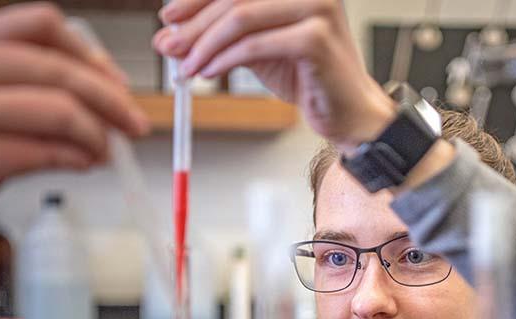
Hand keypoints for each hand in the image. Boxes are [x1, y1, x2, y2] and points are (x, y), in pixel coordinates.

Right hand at [0, 2, 150, 201]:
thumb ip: (36, 88)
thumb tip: (103, 99)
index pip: (41, 26)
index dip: (89, 55)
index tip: (118, 84)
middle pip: (58, 69)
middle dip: (111, 101)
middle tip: (134, 125)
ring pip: (59, 109)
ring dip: (96, 134)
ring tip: (107, 152)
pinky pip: (43, 151)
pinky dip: (75, 158)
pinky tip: (84, 163)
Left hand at [153, 0, 393, 151]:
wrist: (347, 111)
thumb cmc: (308, 77)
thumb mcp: (258, 48)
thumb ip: (223, 36)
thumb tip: (172, 36)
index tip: (169, 18)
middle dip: (194, 24)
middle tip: (169, 46)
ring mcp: (316, 7)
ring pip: (241, 18)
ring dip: (205, 45)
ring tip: (187, 68)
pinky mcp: (315, 38)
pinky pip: (255, 46)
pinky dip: (224, 60)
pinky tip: (208, 73)